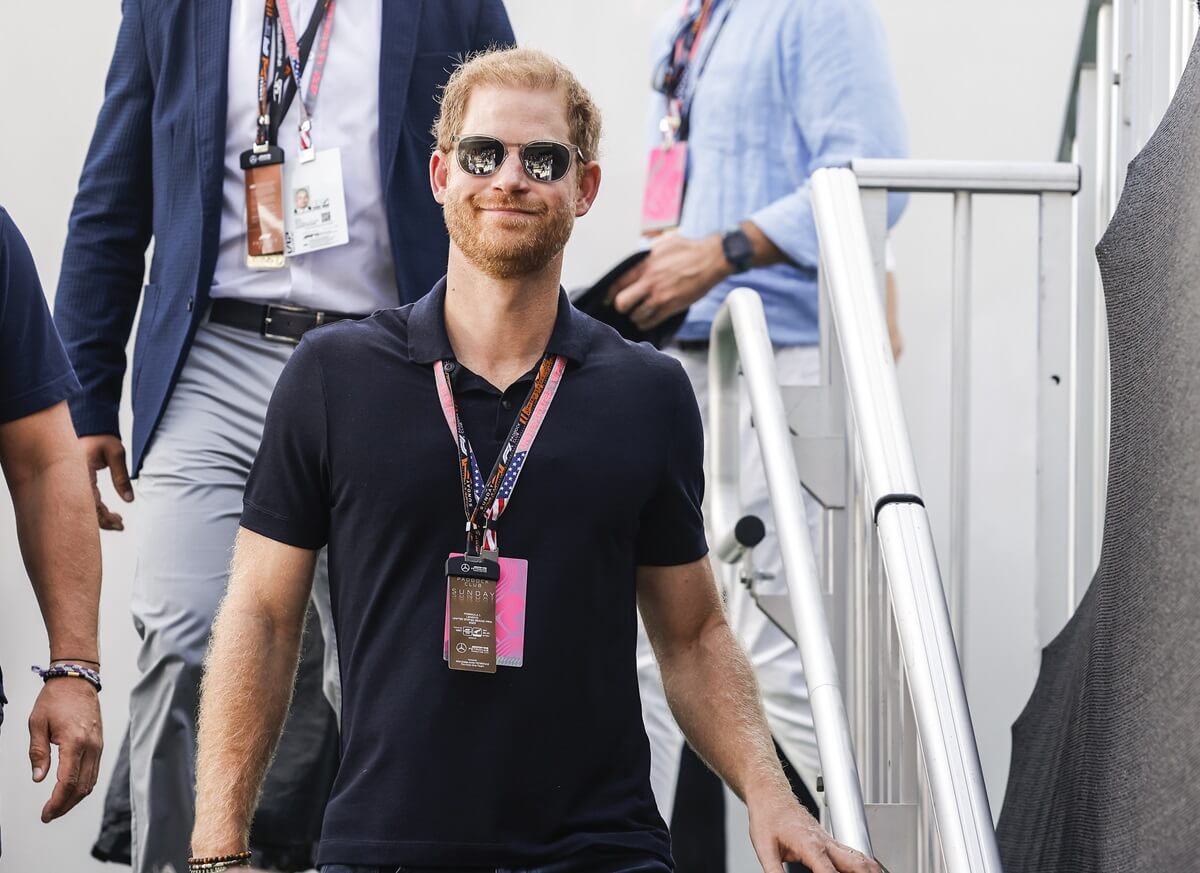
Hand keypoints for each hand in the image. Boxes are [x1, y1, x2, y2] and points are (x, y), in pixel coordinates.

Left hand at [28, 677, 103, 821]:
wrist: (77, 680)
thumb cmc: (56, 699)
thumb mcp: (37, 724)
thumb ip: (38, 753)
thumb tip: (38, 778)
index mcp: (74, 741)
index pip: (68, 781)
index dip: (57, 802)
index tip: (46, 813)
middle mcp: (91, 746)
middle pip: (82, 786)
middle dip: (65, 805)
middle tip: (49, 814)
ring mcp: (98, 745)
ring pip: (91, 781)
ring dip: (75, 798)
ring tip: (58, 806)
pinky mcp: (99, 744)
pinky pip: (94, 771)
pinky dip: (84, 786)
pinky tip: (72, 790)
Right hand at [81, 434, 132, 530]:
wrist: (91, 431)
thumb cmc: (102, 439)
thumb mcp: (116, 453)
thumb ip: (121, 476)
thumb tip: (129, 500)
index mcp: (79, 473)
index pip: (89, 502)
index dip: (103, 517)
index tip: (119, 524)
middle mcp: (72, 481)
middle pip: (84, 510)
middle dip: (102, 522)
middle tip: (120, 525)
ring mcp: (73, 484)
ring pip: (84, 509)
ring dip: (101, 518)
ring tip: (119, 522)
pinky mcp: (77, 485)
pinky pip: (85, 503)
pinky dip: (98, 511)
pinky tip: (111, 514)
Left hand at [609, 232, 729, 330]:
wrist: (712, 260)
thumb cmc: (690, 249)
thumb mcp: (663, 243)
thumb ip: (647, 253)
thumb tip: (637, 258)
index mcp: (645, 266)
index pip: (617, 283)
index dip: (609, 293)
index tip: (607, 298)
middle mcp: (650, 282)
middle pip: (622, 302)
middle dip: (620, 306)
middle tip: (624, 306)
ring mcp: (661, 297)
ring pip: (636, 315)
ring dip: (635, 315)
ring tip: (638, 312)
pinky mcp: (672, 307)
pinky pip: (651, 322)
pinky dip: (646, 323)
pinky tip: (647, 319)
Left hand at [748, 791, 881, 872]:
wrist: (771, 795)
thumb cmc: (768, 817)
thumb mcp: (764, 848)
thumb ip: (774, 872)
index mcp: (810, 845)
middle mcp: (825, 842)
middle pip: (856, 864)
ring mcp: (830, 841)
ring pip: (859, 857)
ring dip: (870, 870)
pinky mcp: (829, 841)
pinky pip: (853, 854)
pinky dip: (863, 865)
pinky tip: (867, 871)